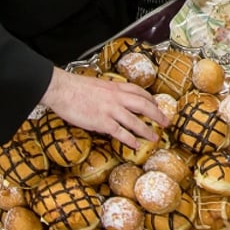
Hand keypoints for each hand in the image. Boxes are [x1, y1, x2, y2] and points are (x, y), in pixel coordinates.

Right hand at [40, 69, 164, 149]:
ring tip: (155, 137)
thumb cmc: (76, 87)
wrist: (63, 89)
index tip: (156, 105)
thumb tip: (114, 100)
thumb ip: (109, 92)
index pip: (139, 92)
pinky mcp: (102, 121)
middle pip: (144, 106)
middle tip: (166, 122)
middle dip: (157, 115)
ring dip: (147, 130)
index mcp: (116, 87)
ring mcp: (111, 110)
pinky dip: (130, 139)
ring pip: (135, 121)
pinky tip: (136, 145)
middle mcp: (117, 98)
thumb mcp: (99, 85)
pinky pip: (120, 132)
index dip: (151, 100)